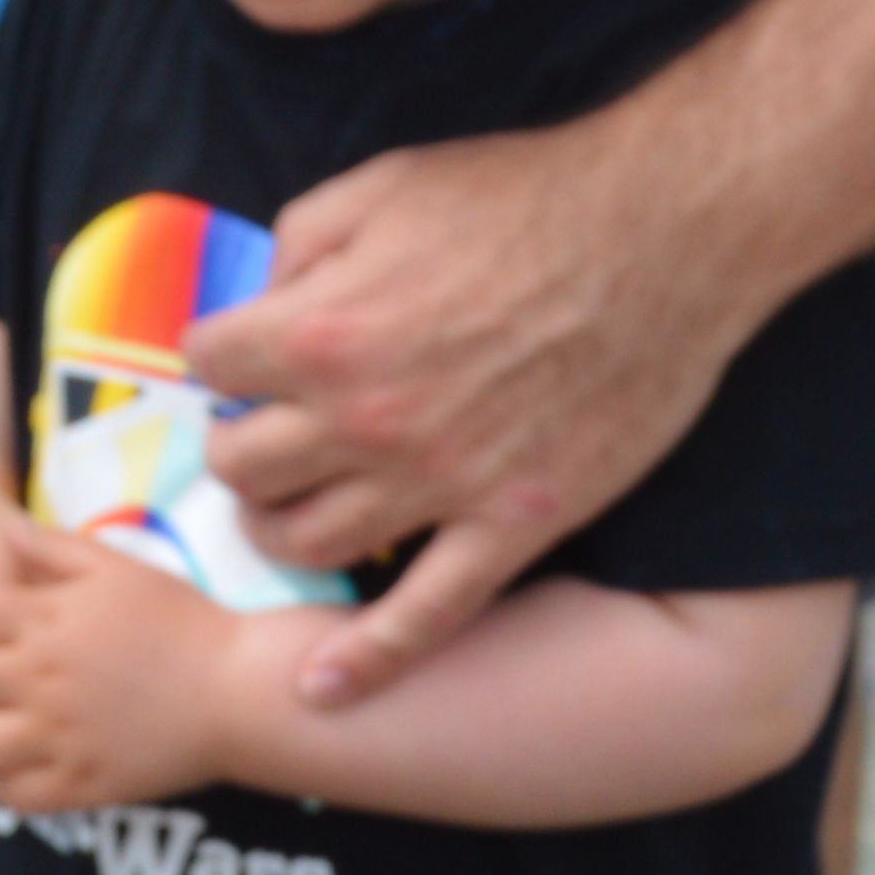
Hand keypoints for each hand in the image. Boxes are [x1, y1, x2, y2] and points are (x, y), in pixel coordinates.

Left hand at [0, 520, 250, 814]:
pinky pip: (13, 794)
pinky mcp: (82, 783)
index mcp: (42, 619)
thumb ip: (52, 549)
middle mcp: (40, 676)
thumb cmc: (183, 621)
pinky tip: (29, 768)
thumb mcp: (118, 569)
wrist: (242, 689)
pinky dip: (11, 784)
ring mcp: (59, 734)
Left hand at [184, 113, 768, 709]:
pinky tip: (322, 690)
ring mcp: (437, 484)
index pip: (208, 365)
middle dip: (243, 445)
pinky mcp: (510, 526)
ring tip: (295, 508)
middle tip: (271, 433)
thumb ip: (300, 242)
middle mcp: (364, 419)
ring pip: (306, 545)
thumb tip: (264, 300)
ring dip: (282, 528)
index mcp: (322, 328)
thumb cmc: (527, 199)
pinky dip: (366, 662)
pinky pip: (424, 617)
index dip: (226, 355)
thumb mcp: (386, 184)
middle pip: (242, 468)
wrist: (667, 237)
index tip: (251, 355)